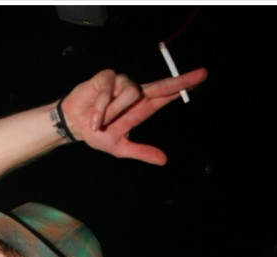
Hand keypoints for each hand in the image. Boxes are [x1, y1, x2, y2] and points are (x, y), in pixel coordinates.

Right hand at [62, 66, 207, 164]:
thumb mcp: (120, 148)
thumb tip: (164, 161)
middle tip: (203, 75)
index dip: (183, 87)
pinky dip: (101, 109)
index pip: (166, 96)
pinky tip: (95, 118)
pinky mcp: (108, 76)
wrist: (74, 125)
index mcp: (141, 107)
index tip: (202, 78)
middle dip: (181, 81)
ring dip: (113, 112)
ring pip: (130, 93)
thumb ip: (142, 152)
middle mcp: (135, 91)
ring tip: (102, 121)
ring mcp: (122, 82)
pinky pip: (109, 92)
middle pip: (161, 85)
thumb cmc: (98, 133)